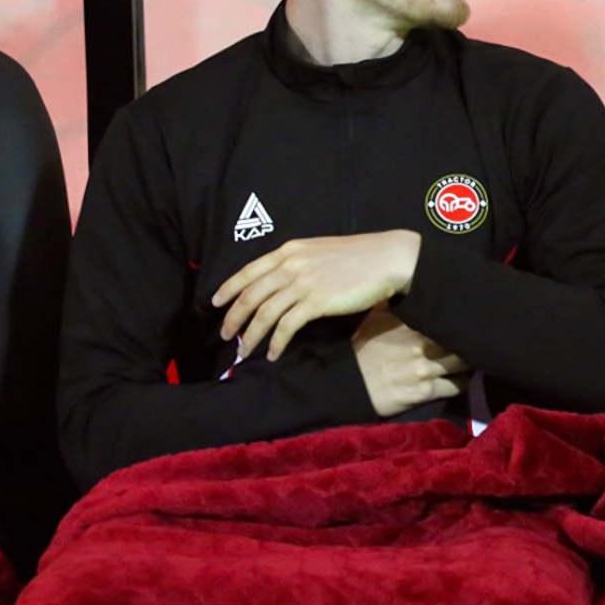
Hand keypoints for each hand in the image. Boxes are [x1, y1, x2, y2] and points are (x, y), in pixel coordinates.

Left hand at [213, 230, 421, 361]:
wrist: (388, 258)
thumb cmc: (360, 256)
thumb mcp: (321, 251)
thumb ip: (299, 263)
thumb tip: (283, 283)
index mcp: (290, 250)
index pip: (249, 271)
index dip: (228, 288)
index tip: (215, 303)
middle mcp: (290, 265)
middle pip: (251, 295)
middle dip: (234, 318)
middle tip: (226, 336)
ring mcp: (302, 283)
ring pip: (264, 313)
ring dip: (251, 335)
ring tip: (244, 351)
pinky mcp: (316, 302)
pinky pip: (287, 326)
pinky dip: (276, 342)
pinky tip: (274, 354)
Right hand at [352, 307, 466, 417]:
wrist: (348, 384)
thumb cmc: (362, 349)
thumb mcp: (373, 319)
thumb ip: (391, 303)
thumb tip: (400, 281)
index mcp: (412, 323)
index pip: (450, 316)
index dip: (462, 319)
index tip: (469, 319)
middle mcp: (423, 343)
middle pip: (463, 340)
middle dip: (470, 341)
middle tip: (475, 341)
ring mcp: (425, 368)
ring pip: (464, 364)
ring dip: (469, 363)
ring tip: (471, 360)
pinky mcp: (425, 391)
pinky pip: (456, 386)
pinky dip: (461, 383)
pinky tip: (460, 379)